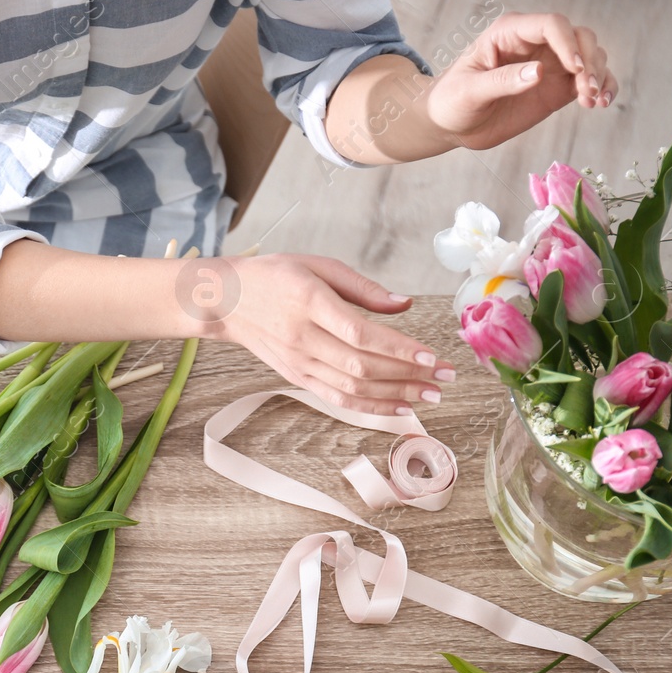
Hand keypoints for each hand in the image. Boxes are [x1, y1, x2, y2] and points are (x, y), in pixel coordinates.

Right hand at [208, 254, 454, 415]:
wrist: (227, 301)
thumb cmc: (274, 276)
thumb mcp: (318, 265)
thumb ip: (362, 287)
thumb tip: (404, 305)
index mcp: (309, 302)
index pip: (360, 333)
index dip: (397, 348)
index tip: (430, 355)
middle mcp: (303, 337)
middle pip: (361, 366)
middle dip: (408, 375)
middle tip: (445, 377)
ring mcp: (299, 362)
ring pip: (352, 387)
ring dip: (395, 395)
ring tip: (429, 396)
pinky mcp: (297, 377)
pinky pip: (336, 397)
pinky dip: (369, 406)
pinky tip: (398, 407)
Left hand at [425, 12, 616, 150]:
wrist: (451, 125)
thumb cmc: (452, 101)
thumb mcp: (469, 92)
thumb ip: (501, 81)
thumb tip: (539, 72)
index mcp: (510, 32)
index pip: (551, 25)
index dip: (568, 43)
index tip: (576, 69)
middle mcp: (535, 43)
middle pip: (579, 37)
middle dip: (590, 61)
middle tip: (587, 91)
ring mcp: (550, 64)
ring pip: (590, 56)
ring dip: (599, 76)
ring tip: (593, 102)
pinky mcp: (558, 87)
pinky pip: (590, 80)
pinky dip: (602, 88)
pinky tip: (602, 103)